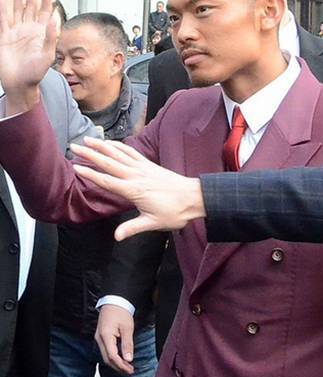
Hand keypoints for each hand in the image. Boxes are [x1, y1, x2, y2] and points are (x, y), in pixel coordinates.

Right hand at [0, 0, 56, 112]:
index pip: (45, 11)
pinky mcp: (4, 37)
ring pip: (16, 9)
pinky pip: (3, 20)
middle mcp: (29, 30)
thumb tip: (55, 22)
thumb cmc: (35, 74)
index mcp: (41, 33)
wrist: (20, 84)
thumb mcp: (47, 56)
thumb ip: (50, 39)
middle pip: (30, 6)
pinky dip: (2, 9)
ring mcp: (16, 32)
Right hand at [71, 137, 204, 238]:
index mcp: (134, 190)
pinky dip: (119, 146)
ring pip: (118, 154)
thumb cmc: (175, 212)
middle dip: (90, 154)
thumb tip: (116, 236)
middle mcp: (136, 176)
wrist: (195, 198)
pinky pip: (131, 152)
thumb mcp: (153, 223)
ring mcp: (143, 168)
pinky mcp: (149, 165)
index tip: (75, 167)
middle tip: (74, 146)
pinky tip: (111, 143)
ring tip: (87, 139)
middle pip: (108, 163)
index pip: (107, 181)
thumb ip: (133, 228)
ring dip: (102, 146)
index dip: (90, 174)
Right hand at [95, 305, 134, 374]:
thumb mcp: (127, 328)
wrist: (114, 301)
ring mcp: (99, 338)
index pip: (112, 356)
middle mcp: (99, 339)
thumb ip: (127, 344)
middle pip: (107, 359)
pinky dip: (113, 357)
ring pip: (106, 356)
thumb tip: (128, 359)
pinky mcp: (101, 337)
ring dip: (116, 363)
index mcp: (105, 336)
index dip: (121, 365)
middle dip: (118, 367)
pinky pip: (106, 351)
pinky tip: (121, 359)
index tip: (130, 369)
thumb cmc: (120, 312)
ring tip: (127, 367)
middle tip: (130, 371)